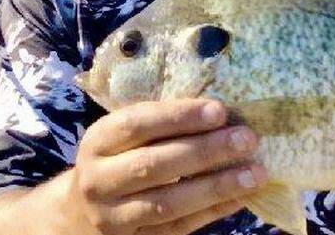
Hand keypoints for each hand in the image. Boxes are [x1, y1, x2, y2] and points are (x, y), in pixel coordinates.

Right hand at [64, 99, 266, 234]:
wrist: (80, 213)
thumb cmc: (117, 161)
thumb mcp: (123, 136)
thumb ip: (160, 124)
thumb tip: (220, 112)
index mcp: (98, 141)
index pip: (137, 124)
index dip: (179, 116)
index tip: (220, 110)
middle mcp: (100, 180)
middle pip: (154, 165)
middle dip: (205, 151)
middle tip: (247, 139)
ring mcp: (114, 216)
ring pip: (168, 202)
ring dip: (216, 187)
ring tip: (255, 173)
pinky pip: (178, 227)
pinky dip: (212, 212)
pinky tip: (241, 197)